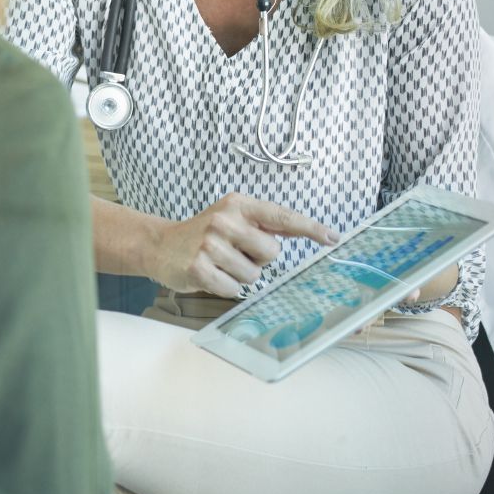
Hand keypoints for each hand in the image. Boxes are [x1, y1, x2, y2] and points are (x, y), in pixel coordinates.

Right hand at [146, 193, 339, 297]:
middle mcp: (224, 221)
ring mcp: (210, 245)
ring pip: (253, 275)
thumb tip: (299, 229)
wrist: (160, 246)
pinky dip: (225, 287)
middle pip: (272, 253)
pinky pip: (233, 289)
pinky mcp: (199, 268)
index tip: (333, 238)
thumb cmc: (202, 234)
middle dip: (259, 259)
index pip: (280, 216)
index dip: (309, 228)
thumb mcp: (230, 217)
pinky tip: (209, 274)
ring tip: (219, 264)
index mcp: (237, 205)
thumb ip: (261, 223)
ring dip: (240, 275)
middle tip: (235, 253)